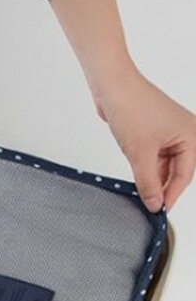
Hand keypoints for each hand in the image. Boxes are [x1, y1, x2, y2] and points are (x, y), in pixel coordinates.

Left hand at [94, 66, 195, 212]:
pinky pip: (155, 157)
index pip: (185, 175)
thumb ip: (148, 182)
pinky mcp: (155, 133)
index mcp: (192, 136)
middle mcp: (186, 133)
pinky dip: (147, 169)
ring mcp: (171, 133)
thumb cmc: (131, 109)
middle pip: (178, 171)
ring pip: (165, 166)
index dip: (170, 196)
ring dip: (153, 179)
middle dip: (163, 188)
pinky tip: (138, 181)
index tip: (158, 213)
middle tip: (149, 208)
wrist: (113, 87)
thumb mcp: (139, 154)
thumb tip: (155, 205)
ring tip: (141, 196)